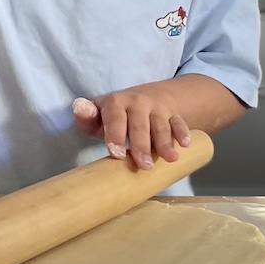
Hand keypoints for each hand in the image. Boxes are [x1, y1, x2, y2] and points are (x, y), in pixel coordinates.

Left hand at [72, 87, 191, 169]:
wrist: (147, 97)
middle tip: (144, 165)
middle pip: (140, 125)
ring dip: (166, 141)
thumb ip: (87, 117)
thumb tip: (79, 107)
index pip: (115, 118)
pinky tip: (185, 144)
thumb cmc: (115, 115)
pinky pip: (179, 122)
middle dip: (142, 145)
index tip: (117, 154)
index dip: (115, 135)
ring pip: (161, 125)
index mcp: (116, 102)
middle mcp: (138, 102)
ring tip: (170, 159)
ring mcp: (157, 108)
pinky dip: (183, 132)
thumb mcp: (99, 115)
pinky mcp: (172, 114)